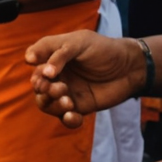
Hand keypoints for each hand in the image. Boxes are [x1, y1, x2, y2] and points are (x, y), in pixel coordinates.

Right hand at [28, 31, 147, 128]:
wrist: (131, 67)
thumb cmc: (103, 49)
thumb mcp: (78, 42)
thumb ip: (56, 52)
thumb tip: (30, 63)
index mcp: (53, 61)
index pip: (36, 71)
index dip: (38, 75)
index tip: (47, 74)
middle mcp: (58, 78)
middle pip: (39, 89)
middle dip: (45, 90)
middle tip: (61, 88)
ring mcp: (68, 93)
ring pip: (48, 105)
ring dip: (54, 105)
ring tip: (69, 102)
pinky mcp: (80, 107)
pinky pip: (66, 118)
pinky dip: (67, 120)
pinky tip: (74, 116)